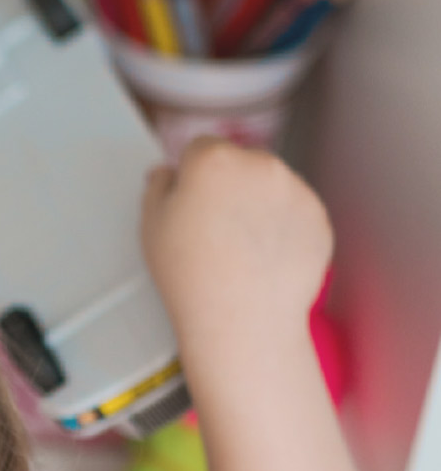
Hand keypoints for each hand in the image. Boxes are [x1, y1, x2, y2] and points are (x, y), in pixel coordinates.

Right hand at [142, 140, 332, 357]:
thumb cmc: (192, 278)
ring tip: (242, 250)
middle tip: (217, 231)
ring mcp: (295, 190)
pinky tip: (265, 259)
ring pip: (272, 186)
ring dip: (260, 204)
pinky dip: (285, 228)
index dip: (193, 176)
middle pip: (241, 162)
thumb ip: (158, 187)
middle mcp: (260, 164)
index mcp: (214, 159)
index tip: (193, 204)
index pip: (201, 148)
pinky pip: (296, 213)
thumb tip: (167, 173)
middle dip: (230, 186)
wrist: (243, 322)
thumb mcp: (152, 227)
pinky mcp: (318, 217)